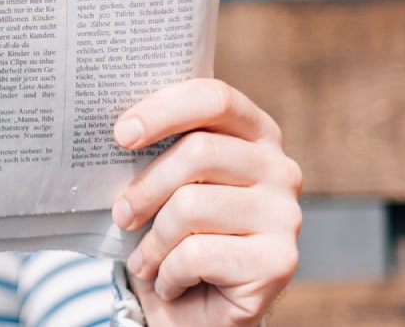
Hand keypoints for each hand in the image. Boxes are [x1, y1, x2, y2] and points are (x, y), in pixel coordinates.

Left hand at [111, 78, 301, 325]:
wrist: (197, 312)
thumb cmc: (175, 239)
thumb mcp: (164, 188)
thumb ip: (156, 153)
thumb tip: (118, 130)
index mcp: (255, 136)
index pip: (215, 99)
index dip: (164, 110)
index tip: (121, 134)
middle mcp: (280, 169)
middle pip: (198, 152)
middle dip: (145, 188)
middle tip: (121, 215)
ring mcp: (286, 215)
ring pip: (191, 206)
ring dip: (153, 242)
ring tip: (146, 260)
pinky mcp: (279, 261)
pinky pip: (197, 253)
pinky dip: (169, 274)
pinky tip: (172, 283)